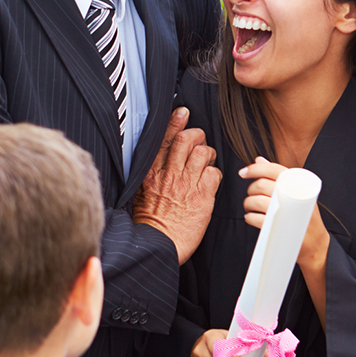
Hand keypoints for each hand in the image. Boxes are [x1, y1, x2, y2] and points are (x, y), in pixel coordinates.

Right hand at [134, 107, 221, 263]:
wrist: (158, 244)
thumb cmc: (150, 221)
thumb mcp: (141, 192)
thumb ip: (151, 173)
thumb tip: (160, 157)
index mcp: (151, 172)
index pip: (164, 139)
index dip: (175, 122)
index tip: (182, 112)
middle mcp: (169, 175)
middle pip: (186, 140)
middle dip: (196, 135)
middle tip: (199, 141)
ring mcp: (187, 185)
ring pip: (203, 152)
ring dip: (208, 153)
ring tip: (206, 162)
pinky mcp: (202, 197)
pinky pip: (214, 173)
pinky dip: (215, 173)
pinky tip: (210, 180)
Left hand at [240, 158, 328, 268]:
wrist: (315, 242)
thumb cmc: (303, 215)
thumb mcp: (295, 192)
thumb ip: (277, 176)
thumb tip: (259, 160)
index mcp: (298, 184)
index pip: (274, 170)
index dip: (255, 169)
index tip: (243, 172)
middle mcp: (294, 195)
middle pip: (262, 185)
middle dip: (251, 190)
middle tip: (251, 195)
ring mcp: (287, 212)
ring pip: (257, 201)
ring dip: (248, 204)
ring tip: (250, 207)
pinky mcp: (280, 227)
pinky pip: (257, 219)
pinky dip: (250, 217)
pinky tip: (251, 218)